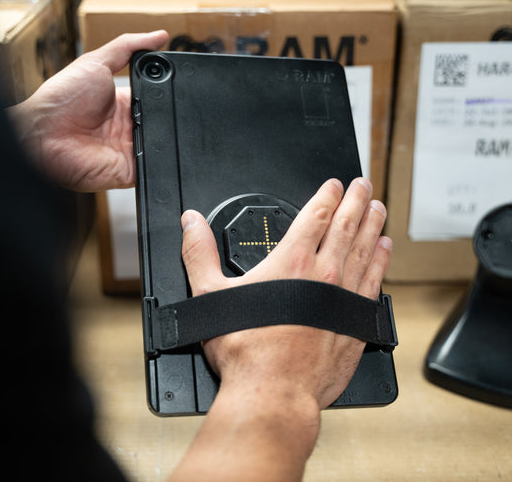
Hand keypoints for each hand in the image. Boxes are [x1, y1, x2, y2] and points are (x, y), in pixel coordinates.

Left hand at [9, 31, 168, 191]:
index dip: (166, 91)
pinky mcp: (132, 170)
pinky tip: (151, 145)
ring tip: (150, 123)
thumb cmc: (61, 100)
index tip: (175, 81)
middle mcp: (129, 127)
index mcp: (123, 102)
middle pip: (163, 121)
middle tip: (159, 105)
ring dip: (163, 134)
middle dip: (166, 113)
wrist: (43, 137)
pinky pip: (155, 166)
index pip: (156, 97)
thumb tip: (159, 35)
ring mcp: (131, 149)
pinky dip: (159, 158)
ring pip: (163, 143)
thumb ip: (128, 47)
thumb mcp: (95, 62)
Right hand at [181, 177, 391, 409]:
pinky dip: (381, 262)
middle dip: (356, 200)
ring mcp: (345, 297)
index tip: (335, 184)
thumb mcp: (210, 294)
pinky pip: (375, 282)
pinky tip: (385, 251)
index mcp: (292, 262)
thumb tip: (192, 223)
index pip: (317, 215)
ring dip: (373, 225)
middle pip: (346, 225)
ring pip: (366, 249)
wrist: (273, 393)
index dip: (328, 194)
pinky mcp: (356, 321)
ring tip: (379, 208)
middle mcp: (324, 274)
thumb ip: (199, 253)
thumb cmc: (245, 349)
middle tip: (363, 184)